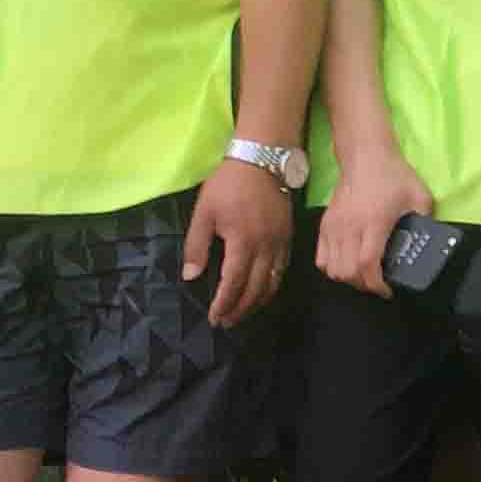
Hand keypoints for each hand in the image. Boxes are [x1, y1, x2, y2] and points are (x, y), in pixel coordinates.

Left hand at [184, 154, 292, 327]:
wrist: (262, 159)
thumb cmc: (228, 184)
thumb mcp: (204, 212)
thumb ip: (197, 246)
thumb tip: (191, 276)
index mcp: (243, 242)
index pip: (234, 283)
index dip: (224, 304)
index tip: (215, 318)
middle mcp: (266, 247)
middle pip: (256, 289)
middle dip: (241, 309)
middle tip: (227, 323)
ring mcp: (280, 242)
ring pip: (273, 282)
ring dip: (258, 302)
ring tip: (244, 313)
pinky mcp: (289, 236)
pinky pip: (283, 269)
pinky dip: (273, 285)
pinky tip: (263, 291)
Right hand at [316, 146, 434, 296]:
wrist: (365, 155)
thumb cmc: (393, 175)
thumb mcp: (419, 196)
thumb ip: (425, 220)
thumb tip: (429, 240)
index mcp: (374, 223)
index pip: (367, 265)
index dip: (376, 284)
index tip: (388, 290)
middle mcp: (350, 228)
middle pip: (347, 272)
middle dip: (363, 285)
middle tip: (378, 283)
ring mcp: (333, 227)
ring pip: (331, 269)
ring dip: (347, 278)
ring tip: (363, 275)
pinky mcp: (324, 224)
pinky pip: (320, 257)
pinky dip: (332, 267)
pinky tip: (346, 263)